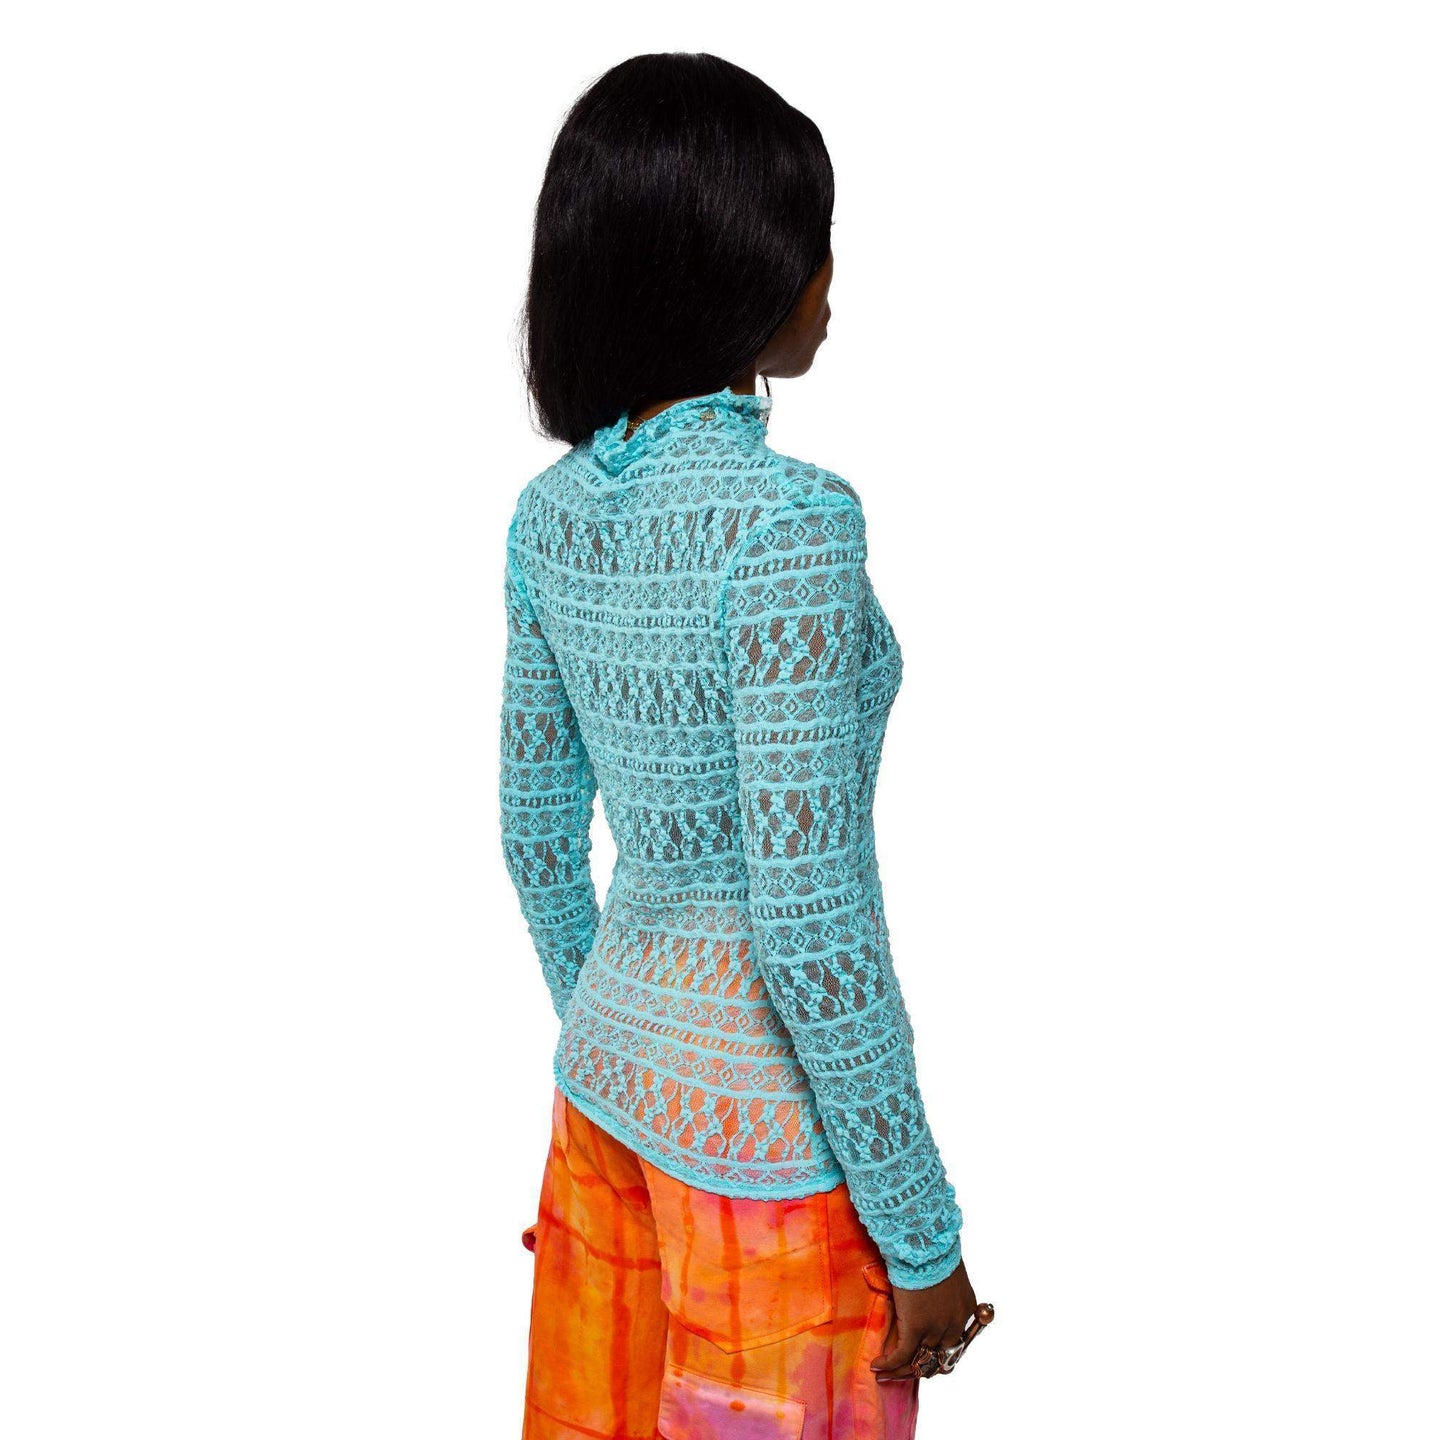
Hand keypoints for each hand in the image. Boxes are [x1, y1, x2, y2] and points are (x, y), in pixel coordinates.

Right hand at [870, 1257, 978, 1380]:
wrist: (923, 1243)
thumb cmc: (932, 1247)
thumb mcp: (946, 1269)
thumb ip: (942, 1286)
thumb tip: (926, 1287)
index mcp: (965, 1308)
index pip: (954, 1341)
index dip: (939, 1352)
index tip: (925, 1354)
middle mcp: (954, 1323)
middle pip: (940, 1357)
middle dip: (923, 1366)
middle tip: (907, 1369)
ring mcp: (936, 1328)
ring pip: (920, 1360)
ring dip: (902, 1370)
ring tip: (887, 1373)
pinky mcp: (916, 1328)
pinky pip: (902, 1354)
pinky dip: (889, 1364)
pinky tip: (877, 1365)